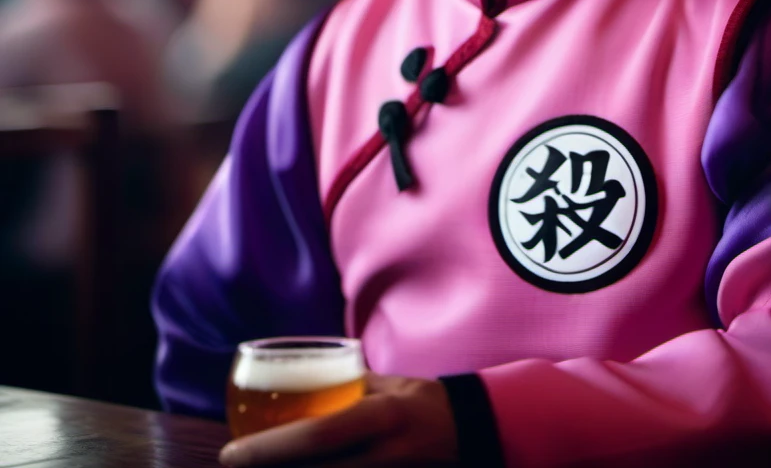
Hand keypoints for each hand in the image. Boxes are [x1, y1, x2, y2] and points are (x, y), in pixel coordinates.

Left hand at [219, 373, 458, 466]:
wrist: (470, 430)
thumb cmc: (420, 400)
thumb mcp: (385, 385)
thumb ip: (344, 387)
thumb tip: (295, 380)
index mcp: (382, 414)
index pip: (318, 436)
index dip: (270, 449)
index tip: (230, 454)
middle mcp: (385, 452)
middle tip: (233, 464)